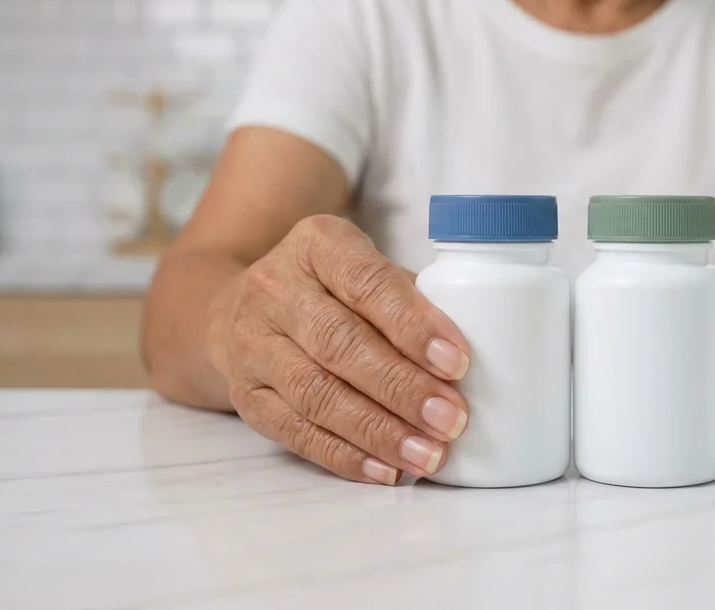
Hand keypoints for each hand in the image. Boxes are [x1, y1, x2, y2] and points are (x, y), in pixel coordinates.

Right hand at [216, 215, 471, 484]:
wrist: (236, 309)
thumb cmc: (332, 290)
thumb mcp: (366, 269)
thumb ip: (413, 300)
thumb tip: (478, 353)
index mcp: (317, 245)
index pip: (366, 283)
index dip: (412, 325)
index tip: (457, 362)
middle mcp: (276, 290)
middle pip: (340, 343)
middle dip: (402, 387)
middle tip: (451, 420)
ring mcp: (253, 345)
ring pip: (316, 394)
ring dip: (378, 431)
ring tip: (427, 455)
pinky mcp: (246, 396)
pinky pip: (296, 431)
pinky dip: (345, 456)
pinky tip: (386, 470)